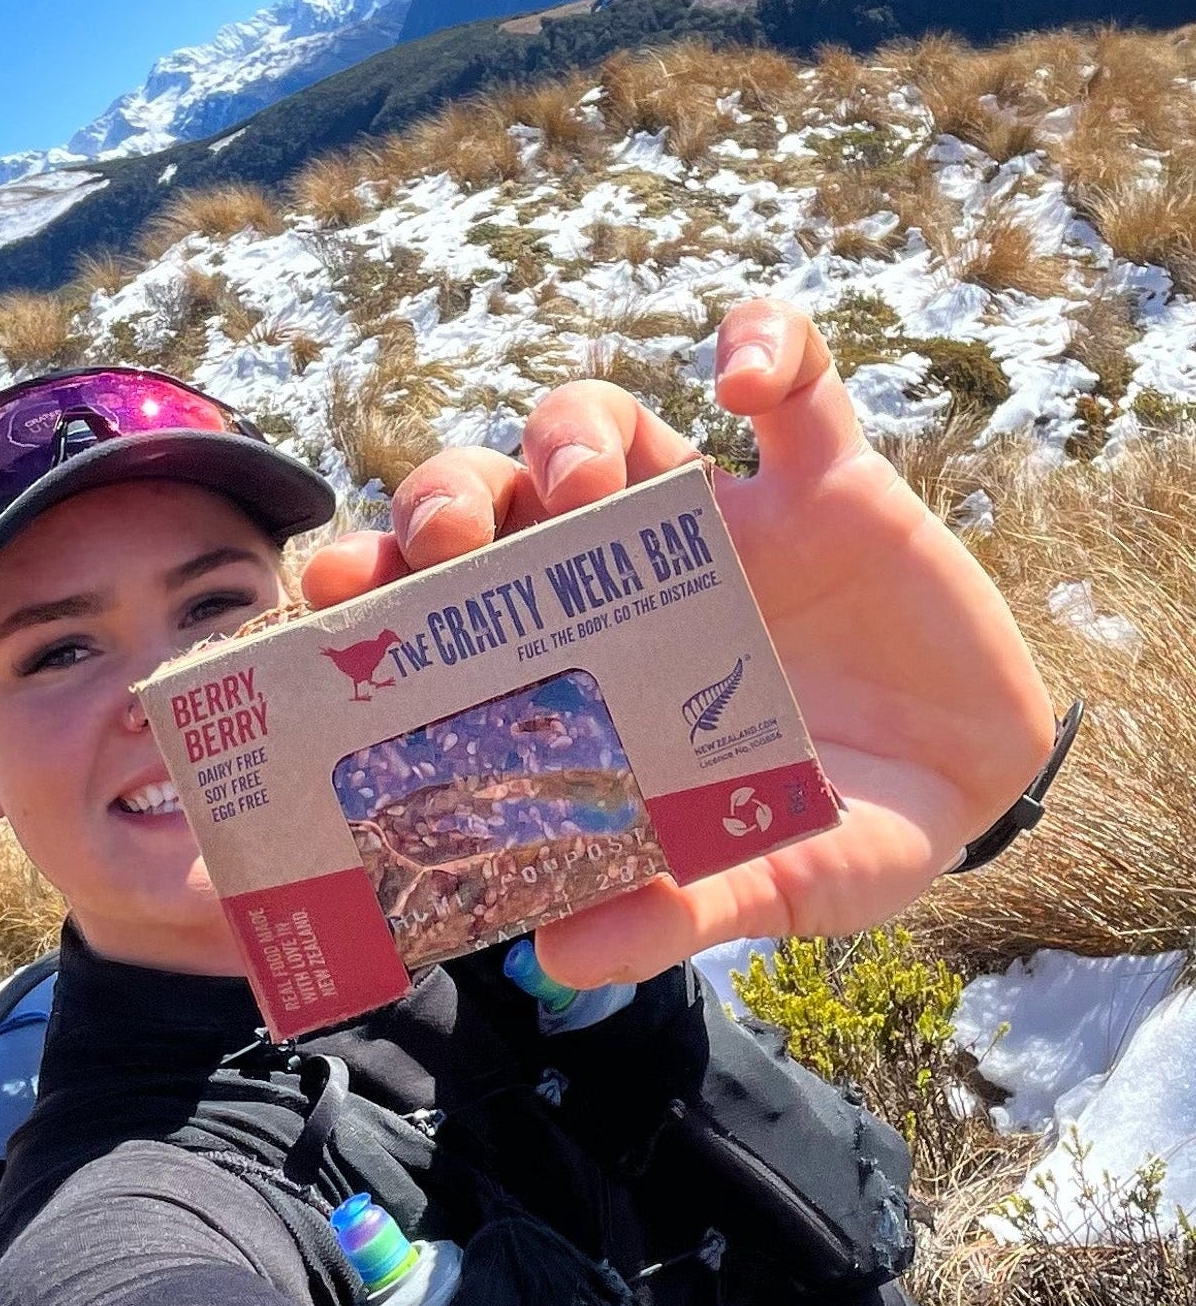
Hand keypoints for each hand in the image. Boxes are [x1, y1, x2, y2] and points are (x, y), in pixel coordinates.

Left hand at [300, 298, 1056, 988]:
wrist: (977, 788)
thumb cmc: (830, 829)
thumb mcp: (759, 880)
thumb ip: (673, 913)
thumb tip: (556, 958)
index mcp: (572, 664)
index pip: (441, 599)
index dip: (373, 577)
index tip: (328, 588)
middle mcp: (619, 578)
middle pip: (497, 495)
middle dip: (452, 494)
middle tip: (454, 538)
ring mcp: (719, 519)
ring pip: (604, 421)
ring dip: (572, 426)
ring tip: (589, 478)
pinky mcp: (829, 480)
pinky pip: (799, 380)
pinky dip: (771, 347)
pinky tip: (748, 377)